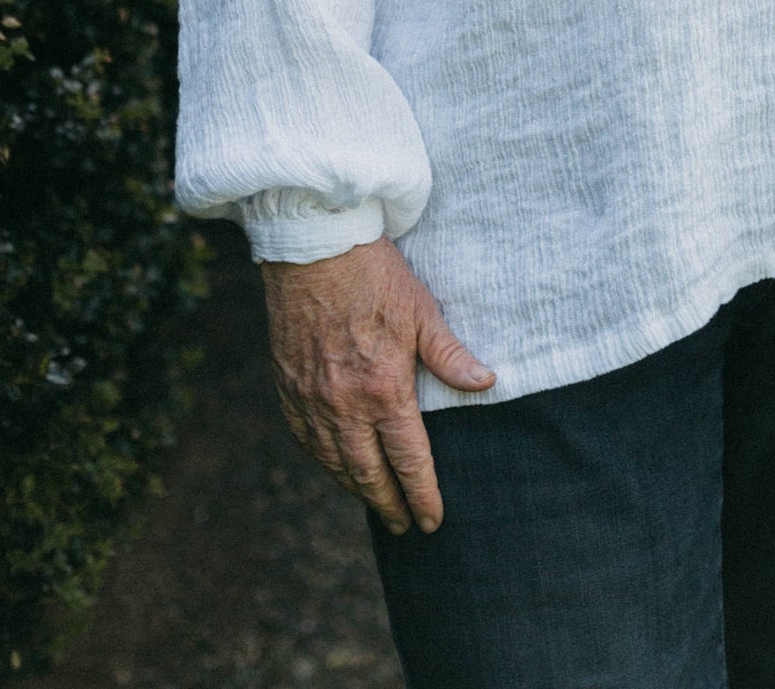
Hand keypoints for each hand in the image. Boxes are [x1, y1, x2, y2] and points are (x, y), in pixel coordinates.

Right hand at [260, 235, 494, 533]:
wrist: (314, 248)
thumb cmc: (375, 275)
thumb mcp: (422, 311)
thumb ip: (450, 355)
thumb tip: (487, 383)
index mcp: (383, 390)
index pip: (408, 460)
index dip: (422, 495)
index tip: (432, 521)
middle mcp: (344, 406)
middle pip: (368, 474)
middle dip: (389, 505)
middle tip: (404, 526)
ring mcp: (311, 400)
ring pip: (335, 463)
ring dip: (356, 489)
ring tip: (375, 504)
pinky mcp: (288, 387)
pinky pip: (305, 441)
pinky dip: (323, 462)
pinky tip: (335, 466)